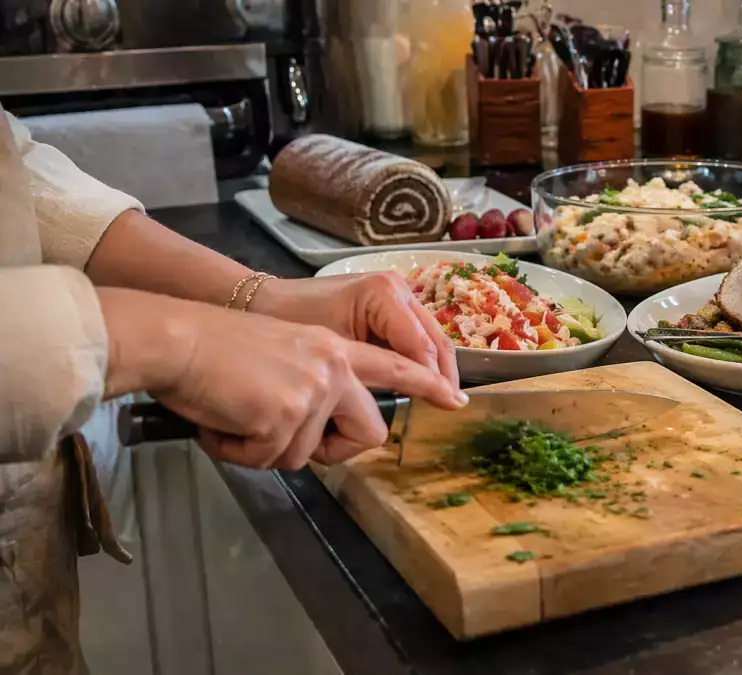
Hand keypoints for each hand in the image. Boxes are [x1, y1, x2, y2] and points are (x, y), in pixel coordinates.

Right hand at [98, 288, 466, 469]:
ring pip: (307, 455)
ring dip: (264, 449)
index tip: (454, 399)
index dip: (427, 385)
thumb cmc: (215, 349)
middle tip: (285, 442)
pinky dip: (238, 451)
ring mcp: (315, 390)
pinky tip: (222, 422)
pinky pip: (269, 459)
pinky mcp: (288, 414)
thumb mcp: (282, 352)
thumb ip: (313, 383)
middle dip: (333, 452)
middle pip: (369, 434)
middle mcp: (334, 366)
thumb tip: (314, 428)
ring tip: (235, 416)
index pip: (395, 366)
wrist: (179, 339)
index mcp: (335, 348)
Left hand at [248, 273, 459, 387]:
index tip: (447, 404)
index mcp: (383, 294)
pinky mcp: (390, 304)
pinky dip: (421, 359)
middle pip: (434, 338)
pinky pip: (415, 336)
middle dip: (443, 373)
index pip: (419, 345)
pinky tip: (423, 383)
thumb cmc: (290, 323)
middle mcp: (397, 289)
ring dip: (435, 367)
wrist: (264, 302)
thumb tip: (409, 395)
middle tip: (452, 404)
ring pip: (430, 337)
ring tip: (443, 397)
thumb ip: (372, 372)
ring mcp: (397, 294)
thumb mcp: (333, 353)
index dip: (433, 378)